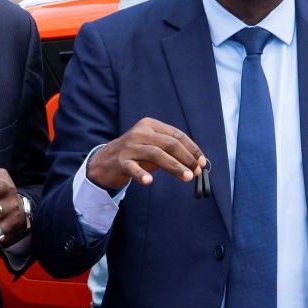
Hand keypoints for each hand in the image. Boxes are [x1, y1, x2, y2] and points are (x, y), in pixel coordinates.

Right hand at [85, 117, 205, 192]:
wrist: (105, 161)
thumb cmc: (135, 154)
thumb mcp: (152, 147)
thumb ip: (171, 152)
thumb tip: (197, 163)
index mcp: (150, 125)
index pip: (176, 135)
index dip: (192, 149)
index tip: (202, 162)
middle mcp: (139, 132)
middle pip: (169, 144)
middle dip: (186, 158)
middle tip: (196, 172)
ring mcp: (129, 146)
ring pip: (156, 154)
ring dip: (174, 166)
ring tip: (187, 177)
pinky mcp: (120, 161)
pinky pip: (133, 168)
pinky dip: (142, 175)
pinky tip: (149, 182)